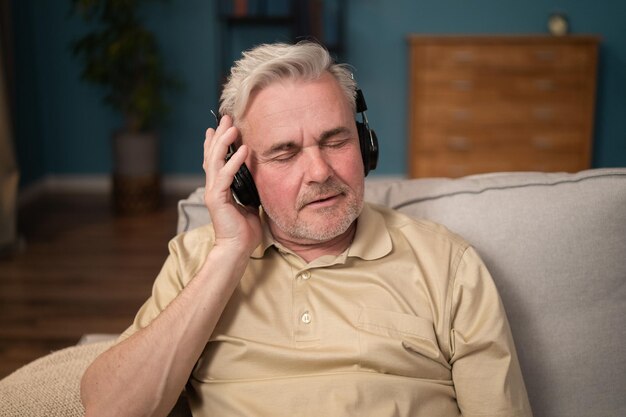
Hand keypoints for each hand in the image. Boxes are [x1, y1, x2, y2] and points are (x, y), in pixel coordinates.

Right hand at [203, 115, 261, 255]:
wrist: (237, 249)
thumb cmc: (244, 230)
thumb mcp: (250, 204)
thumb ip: (251, 190)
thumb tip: (260, 179)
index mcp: (220, 188)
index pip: (216, 160)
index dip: (216, 143)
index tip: (220, 127)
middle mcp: (213, 187)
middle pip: (213, 155)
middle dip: (219, 135)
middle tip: (226, 117)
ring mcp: (213, 192)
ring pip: (215, 161)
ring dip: (224, 142)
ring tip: (232, 127)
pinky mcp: (217, 199)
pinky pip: (226, 176)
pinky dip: (234, 162)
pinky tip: (243, 150)